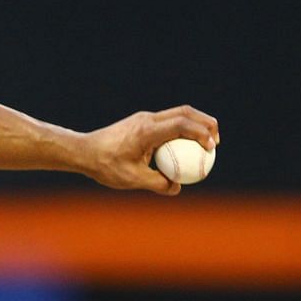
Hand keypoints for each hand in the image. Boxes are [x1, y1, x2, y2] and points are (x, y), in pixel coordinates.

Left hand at [78, 106, 219, 195]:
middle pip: (186, 112)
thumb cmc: (105, 166)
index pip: (182, 125)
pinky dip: (182, 130)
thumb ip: (157, 184)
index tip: (211, 149)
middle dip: (206, 123)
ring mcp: (145, 119)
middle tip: (216, 142)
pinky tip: (185, 148)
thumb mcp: (132, 180)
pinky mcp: (142, 122)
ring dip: (196, 124)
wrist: (83, 152)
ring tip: (206, 143)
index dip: (201, 134)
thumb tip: (177, 188)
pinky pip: (168, 122)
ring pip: (178, 114)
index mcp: (147, 131)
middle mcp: (147, 120)